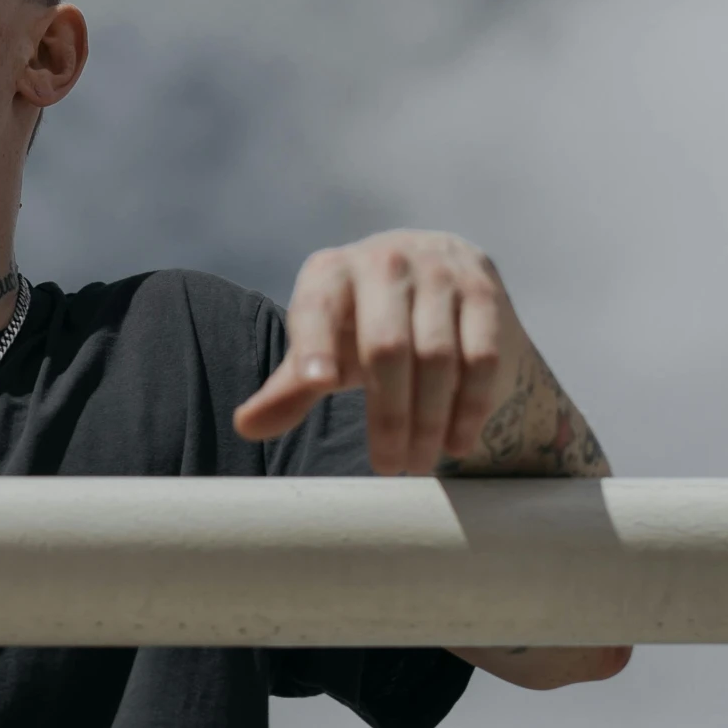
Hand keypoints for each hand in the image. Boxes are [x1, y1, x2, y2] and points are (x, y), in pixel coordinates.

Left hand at [232, 230, 520, 475]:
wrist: (439, 283)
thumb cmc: (363, 327)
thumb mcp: (325, 349)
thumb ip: (291, 386)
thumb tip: (244, 426)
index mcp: (330, 273)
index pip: (317, 308)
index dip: (315, 343)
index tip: (318, 383)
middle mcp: (383, 261)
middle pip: (386, 346)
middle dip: (390, 416)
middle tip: (391, 467)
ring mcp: (437, 270)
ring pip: (438, 356)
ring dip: (430, 420)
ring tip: (420, 463)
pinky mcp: (482, 288)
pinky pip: (481, 356)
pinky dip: (471, 406)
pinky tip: (458, 443)